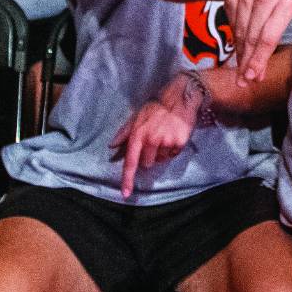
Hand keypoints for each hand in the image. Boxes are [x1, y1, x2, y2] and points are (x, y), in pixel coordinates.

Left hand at [110, 82, 199, 200]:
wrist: (179, 97)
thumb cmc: (155, 107)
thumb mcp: (136, 116)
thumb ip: (123, 133)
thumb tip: (111, 146)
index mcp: (138, 135)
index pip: (130, 162)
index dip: (127, 179)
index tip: (125, 194)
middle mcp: (151, 140)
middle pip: (146, 164)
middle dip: (148, 156)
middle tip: (154, 141)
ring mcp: (166, 142)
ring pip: (161, 160)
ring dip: (161, 152)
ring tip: (165, 135)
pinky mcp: (179, 143)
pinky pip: (173, 154)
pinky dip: (173, 148)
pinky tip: (173, 135)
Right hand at [222, 0, 291, 82]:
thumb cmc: (273, 0)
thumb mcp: (281, 14)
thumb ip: (271, 43)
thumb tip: (258, 75)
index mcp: (286, 1)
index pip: (270, 36)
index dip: (260, 57)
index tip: (253, 75)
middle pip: (254, 35)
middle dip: (248, 60)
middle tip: (245, 80)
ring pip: (241, 31)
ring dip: (240, 54)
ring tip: (241, 72)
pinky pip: (232, 24)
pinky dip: (235, 41)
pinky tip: (238, 53)